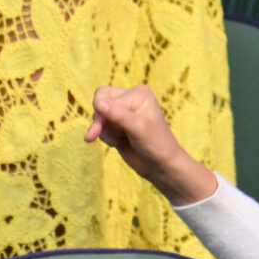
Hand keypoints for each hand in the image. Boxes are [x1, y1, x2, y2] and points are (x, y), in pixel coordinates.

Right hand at [86, 84, 219, 205]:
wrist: (160, 165)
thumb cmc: (156, 144)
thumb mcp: (138, 128)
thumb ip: (118, 115)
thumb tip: (99, 102)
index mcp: (138, 93)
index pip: (105, 96)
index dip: (101, 114)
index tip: (100, 130)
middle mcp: (130, 99)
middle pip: (99, 103)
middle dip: (101, 122)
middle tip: (102, 135)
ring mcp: (123, 112)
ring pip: (98, 117)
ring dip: (107, 132)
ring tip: (123, 140)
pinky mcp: (118, 126)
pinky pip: (101, 128)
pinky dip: (107, 137)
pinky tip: (121, 143)